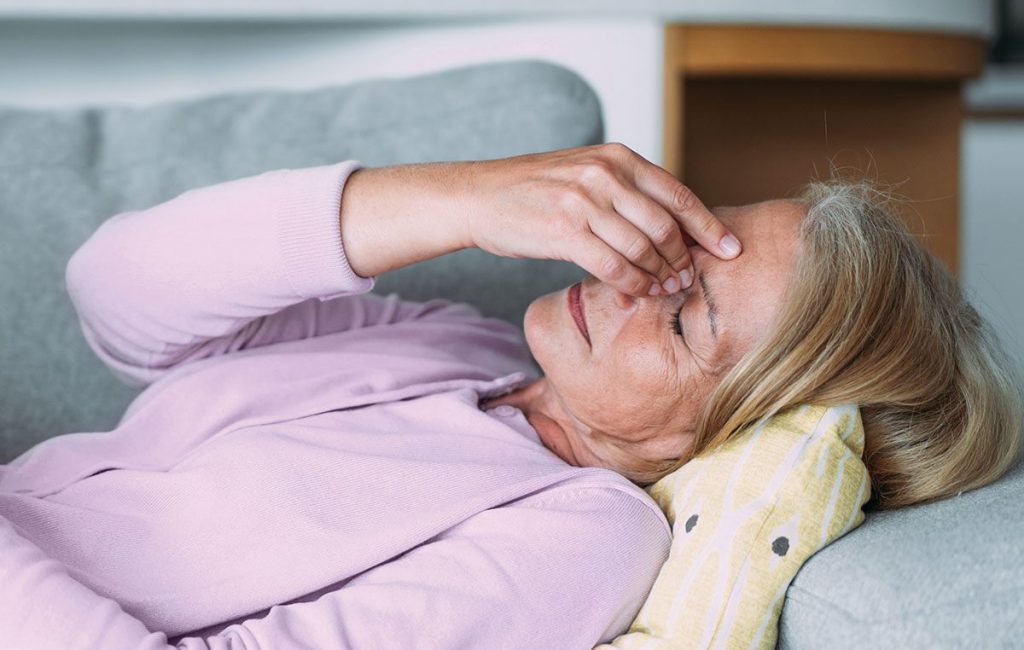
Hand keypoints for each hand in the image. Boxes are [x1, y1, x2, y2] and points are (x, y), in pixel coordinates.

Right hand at [461, 143, 741, 296]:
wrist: (479, 197)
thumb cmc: (534, 191)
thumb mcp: (586, 173)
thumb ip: (626, 190)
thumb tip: (672, 225)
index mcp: (617, 158)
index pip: (679, 194)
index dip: (709, 226)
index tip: (731, 250)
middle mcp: (605, 174)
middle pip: (666, 226)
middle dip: (684, 259)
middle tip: (689, 281)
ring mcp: (584, 201)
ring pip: (643, 248)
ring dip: (660, 276)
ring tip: (667, 290)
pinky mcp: (564, 231)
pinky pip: (614, 265)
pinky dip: (632, 284)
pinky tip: (636, 292)